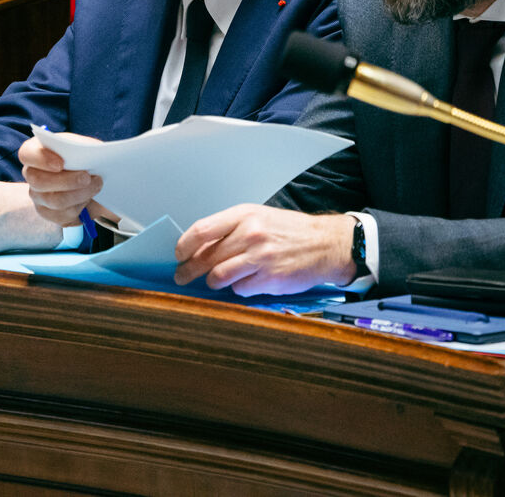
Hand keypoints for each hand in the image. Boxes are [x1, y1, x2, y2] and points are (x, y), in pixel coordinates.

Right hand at [19, 134, 102, 225]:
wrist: (91, 178)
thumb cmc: (84, 157)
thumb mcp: (84, 146)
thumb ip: (81, 146)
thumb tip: (86, 153)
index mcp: (35, 152)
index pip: (26, 154)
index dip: (41, 159)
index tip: (60, 164)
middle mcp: (31, 174)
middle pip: (38, 182)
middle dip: (67, 181)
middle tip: (87, 177)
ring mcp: (37, 195)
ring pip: (55, 200)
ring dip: (80, 193)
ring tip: (96, 184)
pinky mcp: (48, 213)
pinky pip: (63, 215)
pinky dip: (80, 206)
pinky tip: (88, 197)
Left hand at [174, 204, 356, 295]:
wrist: (326, 244)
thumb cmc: (290, 231)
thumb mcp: (258, 217)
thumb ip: (229, 228)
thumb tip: (199, 246)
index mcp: (244, 215)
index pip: (201, 230)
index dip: (184, 245)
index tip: (178, 254)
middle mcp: (251, 234)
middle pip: (206, 256)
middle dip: (188, 270)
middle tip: (182, 276)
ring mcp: (260, 257)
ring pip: (219, 276)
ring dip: (211, 282)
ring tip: (211, 282)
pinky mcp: (270, 279)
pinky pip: (239, 289)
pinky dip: (237, 289)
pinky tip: (244, 283)